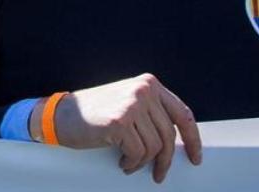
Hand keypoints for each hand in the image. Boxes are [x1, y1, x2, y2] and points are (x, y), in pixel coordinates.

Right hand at [51, 73, 201, 182]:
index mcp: (149, 84)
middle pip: (169, 136)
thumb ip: (152, 112)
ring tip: (129, 161)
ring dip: (143, 162)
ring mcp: (132, 104)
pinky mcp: (120, 122)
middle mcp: (143, 90)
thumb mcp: (128, 103)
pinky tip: (121, 160)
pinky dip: (131, 163)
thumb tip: (179, 139)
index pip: (182, 113)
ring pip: (155, 147)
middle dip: (165, 160)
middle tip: (159, 174)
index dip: (193, 139)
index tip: (196, 156)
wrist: (62, 115)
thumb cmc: (95, 113)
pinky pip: (138, 154)